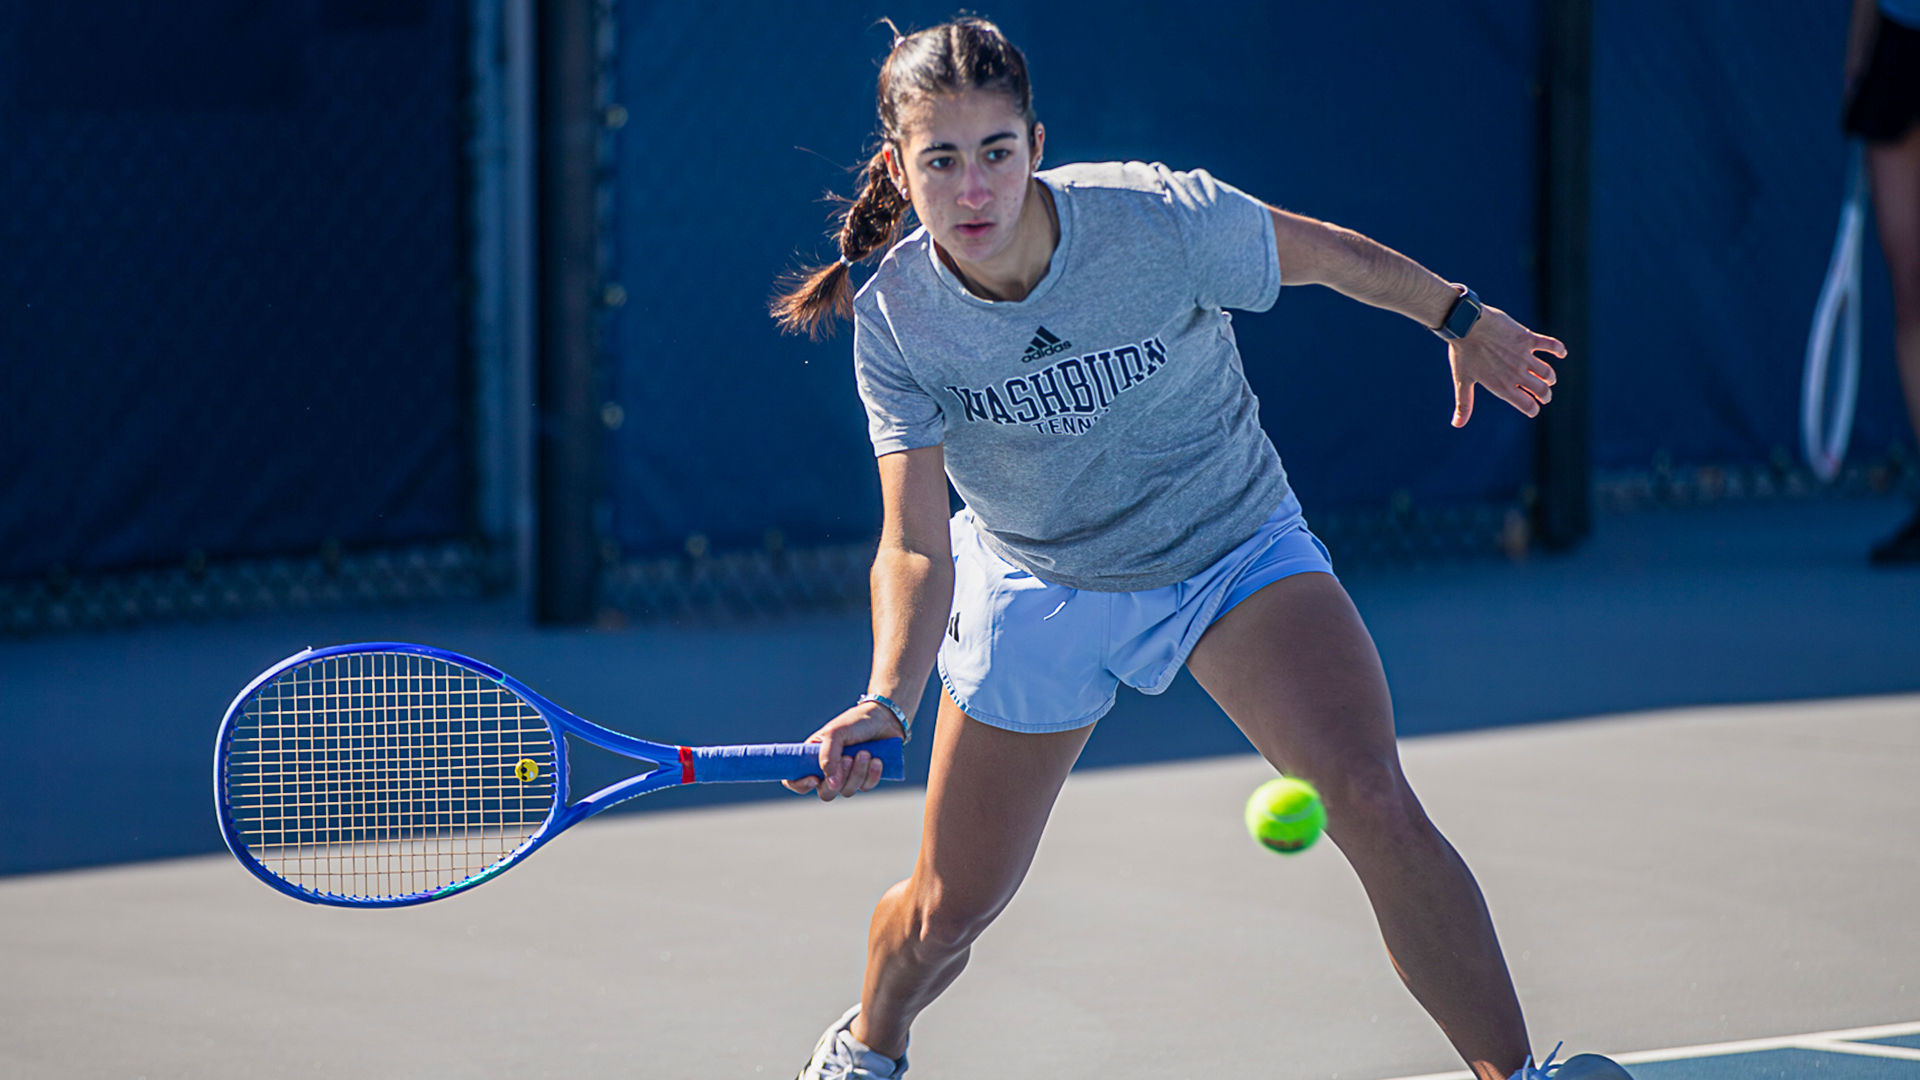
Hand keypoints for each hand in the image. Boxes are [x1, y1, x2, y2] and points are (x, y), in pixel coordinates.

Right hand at [782, 701, 903, 800]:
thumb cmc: (855, 722)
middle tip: (848, 758)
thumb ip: (828, 759)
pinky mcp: (865, 778)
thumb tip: (829, 784)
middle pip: (825, 793)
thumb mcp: (835, 734)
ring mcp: (847, 777)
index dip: (800, 785)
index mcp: (812, 758)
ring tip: (865, 752)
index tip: (814, 779)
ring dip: (858, 772)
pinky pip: (865, 788)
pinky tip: (876, 760)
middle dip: (839, 778)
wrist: (883, 718)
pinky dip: (871, 774)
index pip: (795, 780)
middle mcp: (828, 770)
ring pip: (847, 791)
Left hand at [1447, 304, 1563, 426]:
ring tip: (1548, 378)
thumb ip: (1464, 404)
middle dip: (1545, 395)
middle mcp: (1516, 374)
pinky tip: (1561, 353)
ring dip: (1550, 377)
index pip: (1526, 405)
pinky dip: (1558, 350)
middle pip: (1542, 390)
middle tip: (1545, 395)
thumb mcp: (1462, 380)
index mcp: (1502, 386)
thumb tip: (1457, 424)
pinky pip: (1550, 345)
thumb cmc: (1462, 352)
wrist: (1465, 324)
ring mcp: (1523, 356)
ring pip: (1547, 372)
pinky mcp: (1527, 339)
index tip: (1534, 409)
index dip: (1533, 409)